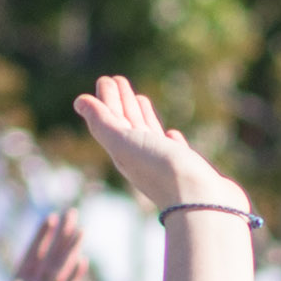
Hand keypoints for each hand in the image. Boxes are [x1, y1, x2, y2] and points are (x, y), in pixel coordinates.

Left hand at [73, 75, 246, 212]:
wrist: (201, 201)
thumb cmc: (162, 170)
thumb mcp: (124, 142)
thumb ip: (101, 121)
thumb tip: (80, 101)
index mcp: (123, 150)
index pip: (110, 118)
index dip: (107, 98)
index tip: (106, 79)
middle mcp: (142, 156)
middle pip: (127, 123)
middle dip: (122, 102)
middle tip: (119, 80)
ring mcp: (166, 163)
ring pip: (150, 134)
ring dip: (143, 116)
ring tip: (142, 99)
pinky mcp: (189, 168)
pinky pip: (175, 149)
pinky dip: (170, 138)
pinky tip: (173, 133)